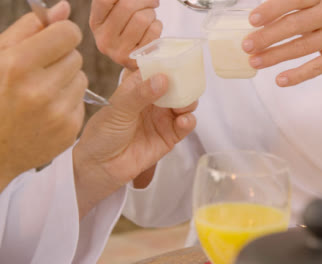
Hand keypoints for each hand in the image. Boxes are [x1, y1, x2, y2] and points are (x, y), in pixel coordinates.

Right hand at [0, 1, 86, 189]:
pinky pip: (81, 101)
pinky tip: (45, 110)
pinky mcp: (69, 130)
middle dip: (60, 59)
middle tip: (37, 72)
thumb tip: (65, 8)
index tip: (52, 40)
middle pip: (77, 56)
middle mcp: (41, 91)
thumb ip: (30, 28)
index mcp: (18, 66)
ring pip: (82, 79)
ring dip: (66, 80)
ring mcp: (58, 114)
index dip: (61, 33)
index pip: (69, 33)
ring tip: (40, 92)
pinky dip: (67, 102)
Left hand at [73, 71, 196, 217]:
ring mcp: (162, 118)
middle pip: (175, 86)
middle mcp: (153, 101)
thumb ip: (140, 94)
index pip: (157, 70)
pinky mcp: (169, 136)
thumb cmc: (102, 134)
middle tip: (186, 82)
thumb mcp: (118, 109)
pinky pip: (185, 125)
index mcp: (138, 88)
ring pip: (184, 104)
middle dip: (184, 83)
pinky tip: (184, 120)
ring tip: (183, 104)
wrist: (100, 167)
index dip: (168, 63)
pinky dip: (189, 121)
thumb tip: (162, 79)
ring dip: (188, 101)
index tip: (179, 59)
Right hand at [90, 0, 162, 69]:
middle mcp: (104, 39)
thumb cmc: (128, 31)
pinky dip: (157, 25)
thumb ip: (120, 3)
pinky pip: (153, 31)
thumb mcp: (116, 16)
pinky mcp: (137, 59)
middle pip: (127, 6)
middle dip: (144, 0)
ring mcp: (120, 52)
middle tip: (152, 2)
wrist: (135, 61)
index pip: (104, 0)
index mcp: (96, 23)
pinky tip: (153, 28)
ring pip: (142, 18)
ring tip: (150, 17)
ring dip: (151, 14)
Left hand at [244, 0, 321, 104]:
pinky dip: (297, 75)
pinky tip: (280, 80)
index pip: (295, 0)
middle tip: (247, 45)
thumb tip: (260, 24)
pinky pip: (316, 67)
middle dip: (267, 36)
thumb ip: (298, 12)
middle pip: (294, 25)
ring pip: (301, 47)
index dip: (272, 9)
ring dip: (274, 56)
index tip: (252, 20)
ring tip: (255, 62)